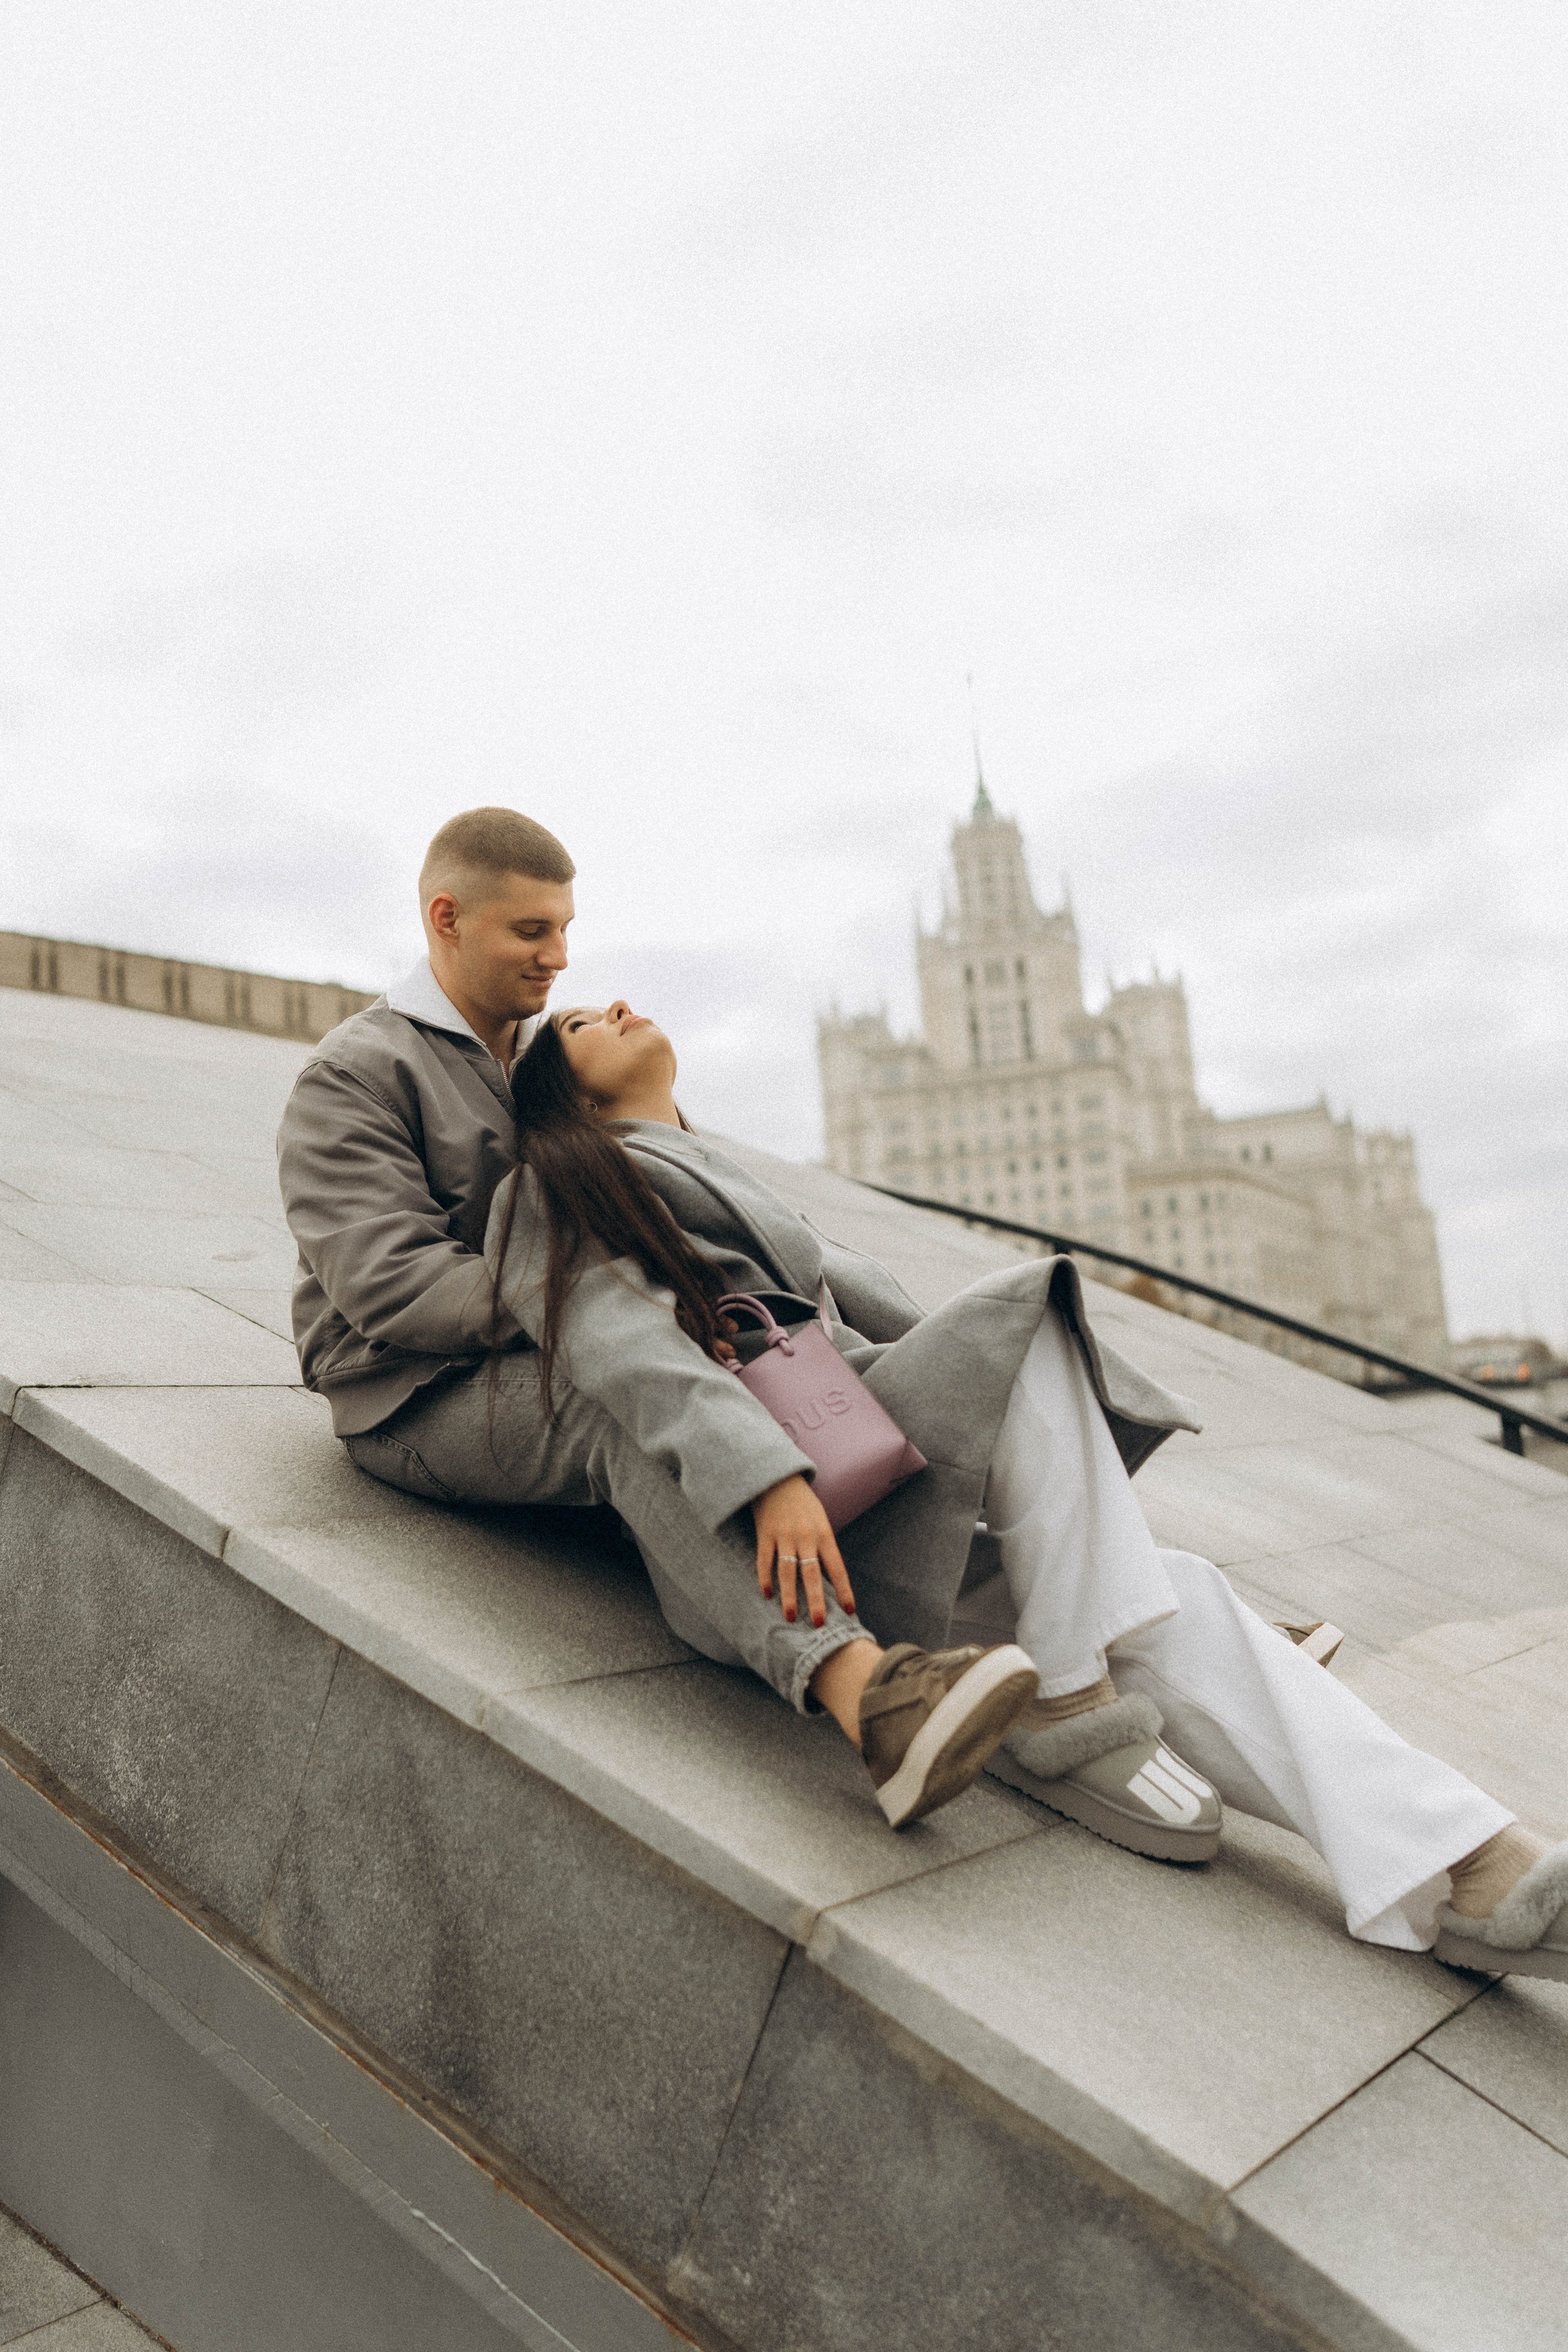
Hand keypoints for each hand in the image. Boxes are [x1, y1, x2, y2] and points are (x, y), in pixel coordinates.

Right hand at [750, 1475, 854, 1628]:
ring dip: (789, 1596)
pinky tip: (767, 1594)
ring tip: (790, 1617)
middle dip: (816, 1600)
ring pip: (787, 1571)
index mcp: (824, 1534)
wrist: (779, 1477)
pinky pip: (765, 1560)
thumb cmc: (804, 1503)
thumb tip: (832, 1574)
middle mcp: (806, 1537)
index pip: (837, 1568)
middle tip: (818, 1623)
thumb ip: (824, 1546)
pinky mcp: (765, 1533)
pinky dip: (765, 1578)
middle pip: (812, 1574)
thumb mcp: (821, 1520)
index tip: (849, 1610)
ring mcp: (784, 1536)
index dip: (844, 1590)